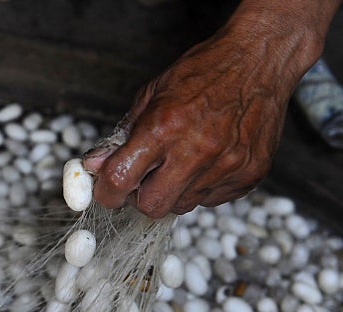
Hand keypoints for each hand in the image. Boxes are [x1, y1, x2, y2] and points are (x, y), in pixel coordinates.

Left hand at [83, 25, 296, 217]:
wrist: (259, 60)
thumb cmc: (203, 73)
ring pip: (183, 205)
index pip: (121, 179)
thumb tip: (95, 165)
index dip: (107, 191)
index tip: (106, 190)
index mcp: (164, 127)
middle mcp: (196, 151)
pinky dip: (202, 186)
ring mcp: (226, 167)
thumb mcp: (152, 95)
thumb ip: (122, 135)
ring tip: (182, 160)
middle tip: (144, 178)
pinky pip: (211, 199)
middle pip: (152, 206)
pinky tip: (207, 160)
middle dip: (141, 198)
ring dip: (173, 190)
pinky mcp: (249, 175)